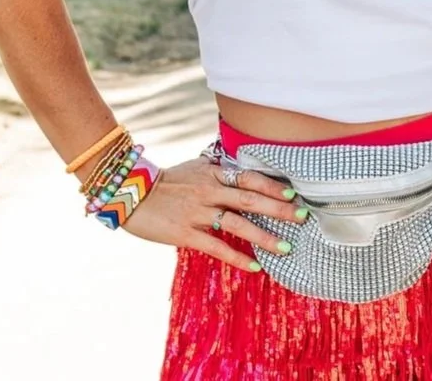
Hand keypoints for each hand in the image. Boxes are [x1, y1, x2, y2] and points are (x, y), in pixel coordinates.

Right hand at [120, 154, 302, 272]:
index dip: (272, 185)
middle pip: (249, 200)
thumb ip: (221, 167)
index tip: (293, 193)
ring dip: (264, 237)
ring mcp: (197, 214)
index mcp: (213, 174)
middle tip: (302, 217)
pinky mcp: (184, 234)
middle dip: (279, 209)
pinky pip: (216, 247)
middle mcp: (208, 192)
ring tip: (286, 247)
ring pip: (237, 225)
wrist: (129, 194)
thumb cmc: (167, 180)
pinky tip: (255, 266)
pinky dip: (237, 257)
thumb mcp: (196, 166)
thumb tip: (247, 165)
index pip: (249, 178)